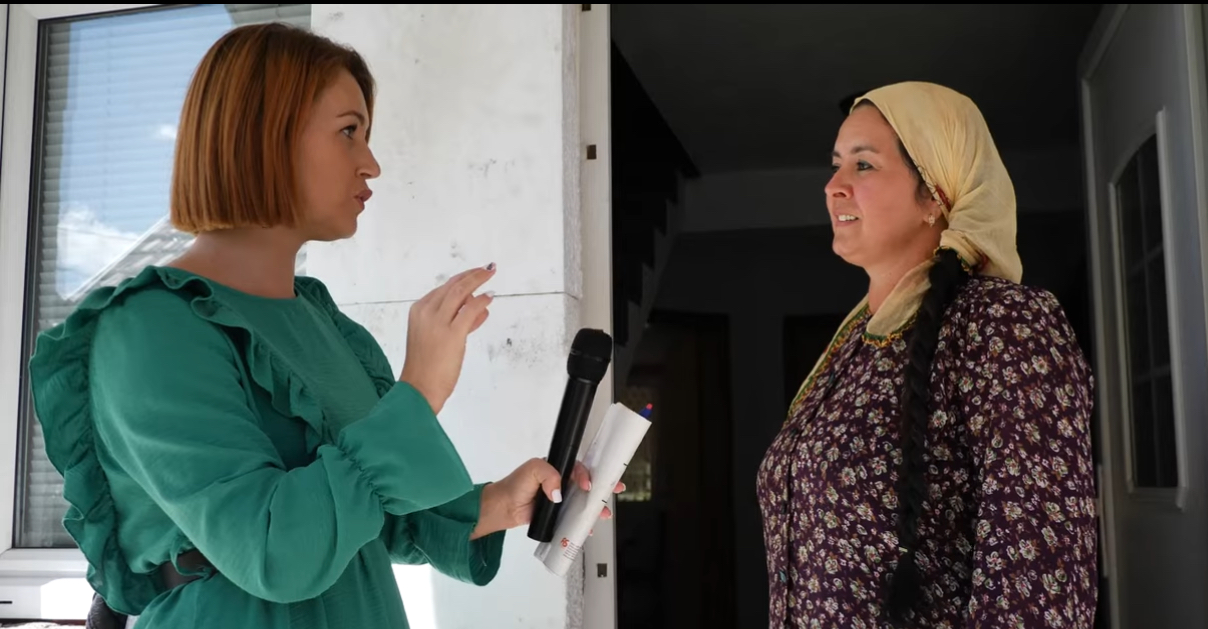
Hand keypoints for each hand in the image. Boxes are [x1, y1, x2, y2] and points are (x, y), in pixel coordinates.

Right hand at [399, 264, 495, 413]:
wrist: (419, 388)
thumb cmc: (427, 367)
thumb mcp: (436, 338)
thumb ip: (457, 322)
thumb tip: (479, 309)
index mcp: (418, 311)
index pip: (443, 289)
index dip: (462, 281)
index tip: (475, 276)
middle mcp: (426, 312)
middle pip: (453, 285)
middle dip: (471, 274)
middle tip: (487, 269)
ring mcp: (438, 322)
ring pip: (461, 291)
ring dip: (478, 279)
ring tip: (490, 273)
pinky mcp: (452, 333)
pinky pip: (470, 309)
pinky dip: (482, 300)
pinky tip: (489, 297)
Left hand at [471, 458, 625, 539]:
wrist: (503, 508)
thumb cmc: (515, 485)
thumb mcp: (532, 470)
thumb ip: (548, 475)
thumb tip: (560, 493)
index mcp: (556, 468)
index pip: (578, 468)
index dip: (587, 475)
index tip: (588, 485)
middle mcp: (561, 482)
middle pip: (587, 483)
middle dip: (603, 486)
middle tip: (616, 488)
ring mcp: (560, 498)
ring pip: (583, 501)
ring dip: (596, 506)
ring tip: (604, 513)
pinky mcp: (558, 513)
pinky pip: (574, 516)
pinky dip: (583, 521)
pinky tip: (589, 526)